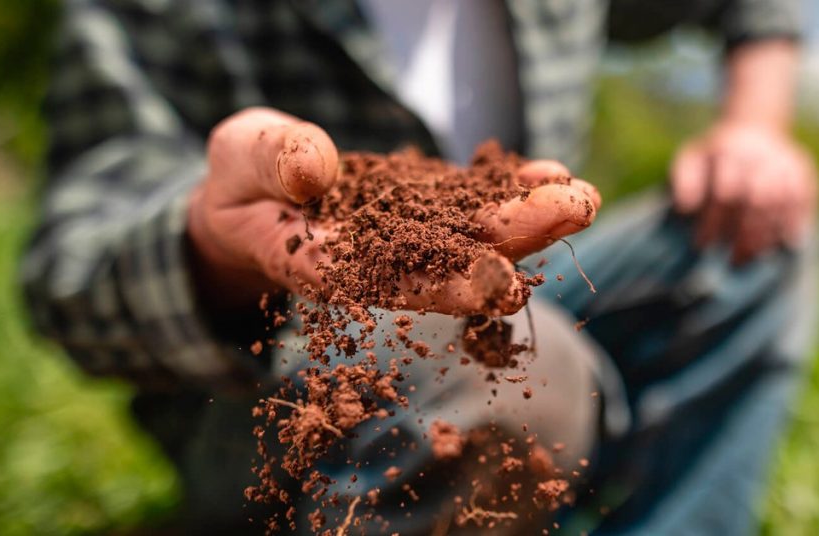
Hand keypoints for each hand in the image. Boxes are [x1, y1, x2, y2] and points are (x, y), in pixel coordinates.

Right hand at [187, 108, 600, 314]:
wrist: (255, 194)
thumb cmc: (239, 183)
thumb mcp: (238, 158)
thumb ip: (271, 160)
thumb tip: (315, 169)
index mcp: (326, 266)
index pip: (389, 284)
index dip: (445, 286)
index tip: (500, 283)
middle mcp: (379, 263)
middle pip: (450, 262)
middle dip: (514, 241)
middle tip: (574, 212)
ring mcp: (407, 238)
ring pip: (472, 236)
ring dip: (529, 219)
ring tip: (580, 195)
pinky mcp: (424, 212)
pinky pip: (472, 204)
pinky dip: (511, 192)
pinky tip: (553, 174)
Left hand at [670, 122, 818, 263]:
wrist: (753, 128)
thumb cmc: (714, 156)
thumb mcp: (691, 159)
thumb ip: (684, 181)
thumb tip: (685, 208)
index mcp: (728, 151)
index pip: (724, 192)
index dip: (713, 221)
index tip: (702, 245)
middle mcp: (760, 155)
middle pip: (757, 199)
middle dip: (744, 234)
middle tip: (732, 260)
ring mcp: (785, 161)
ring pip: (781, 202)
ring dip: (767, 234)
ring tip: (752, 257)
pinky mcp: (803, 170)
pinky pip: (803, 200)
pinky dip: (795, 223)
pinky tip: (784, 244)